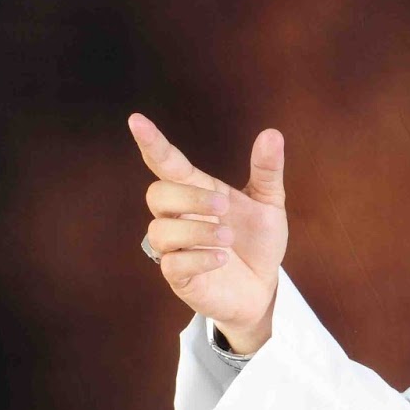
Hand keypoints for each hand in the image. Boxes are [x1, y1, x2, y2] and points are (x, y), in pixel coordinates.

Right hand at [128, 113, 287, 352]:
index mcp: (198, 191)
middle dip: (188, 197)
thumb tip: (272, 133)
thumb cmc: (257, 242)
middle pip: (157, 195)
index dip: (152, 143)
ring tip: (227, 238)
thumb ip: (267, 171)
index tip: (137, 120)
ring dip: (195, 230)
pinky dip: (198, 258)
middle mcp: (180, 217)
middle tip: (223, 208)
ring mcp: (176, 248)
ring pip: (160, 231)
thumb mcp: (269, 204)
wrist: (263, 288)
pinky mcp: (179, 276)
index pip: (167, 163)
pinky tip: (222, 258)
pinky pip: (172, 264)